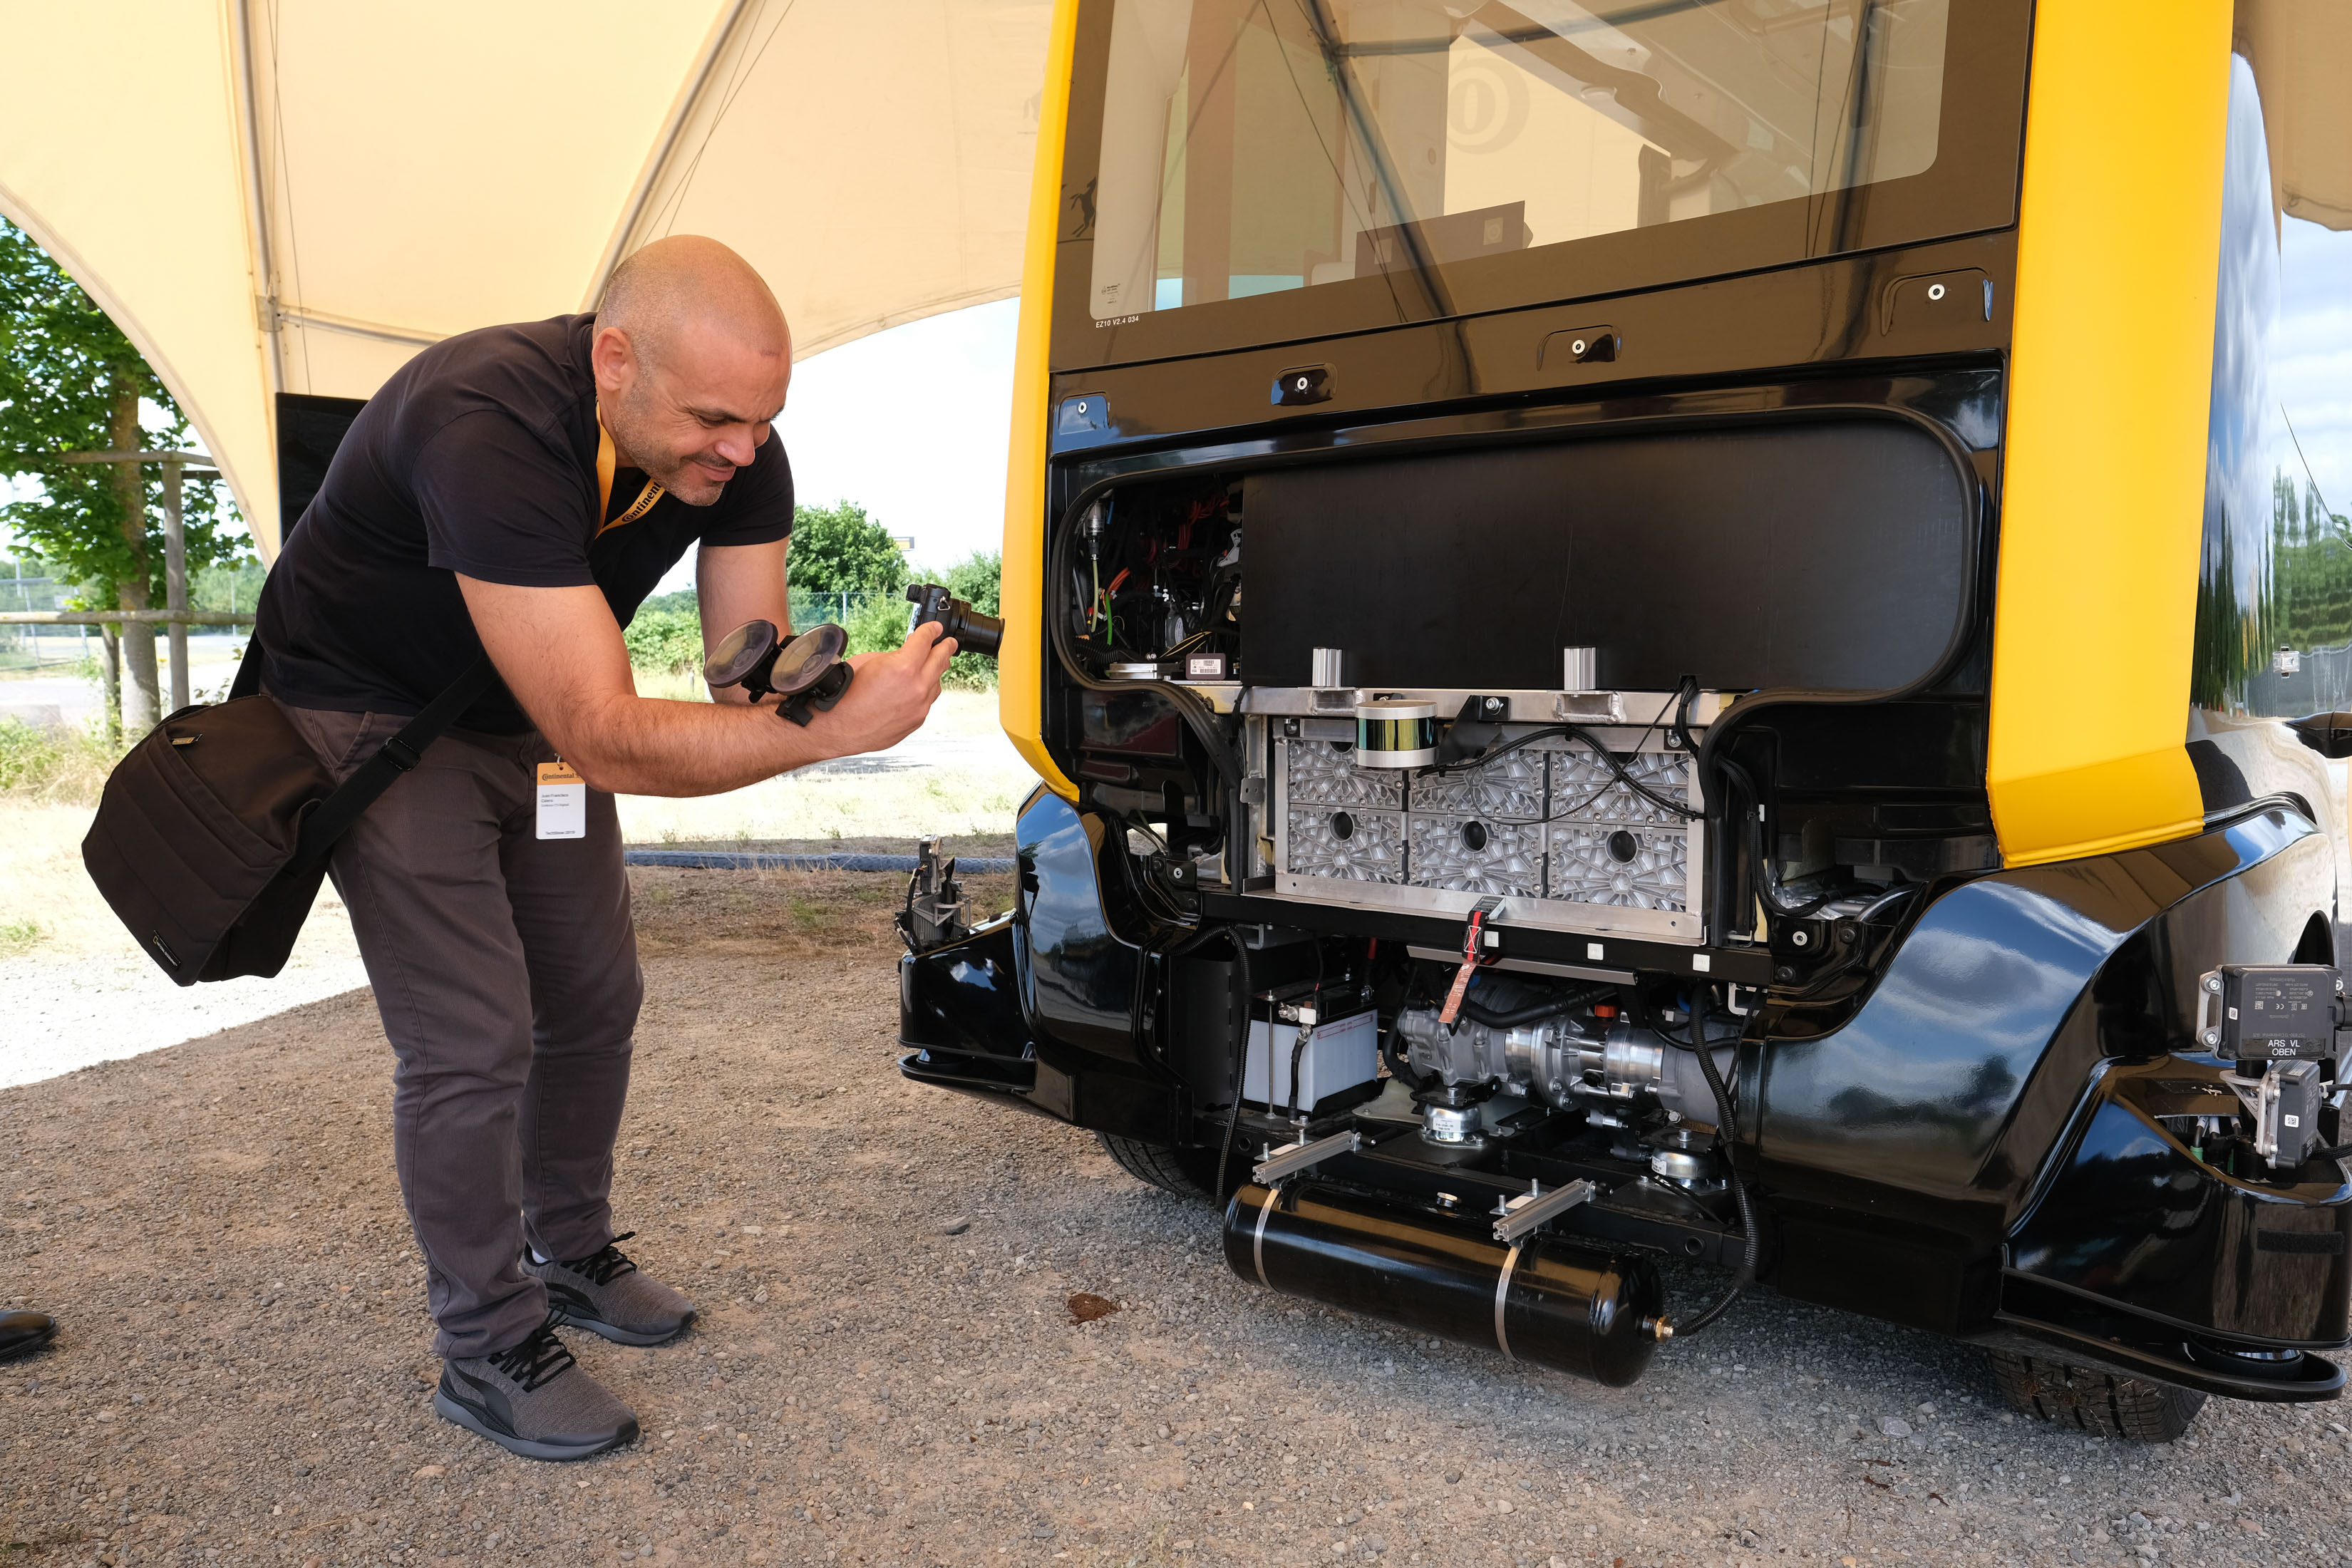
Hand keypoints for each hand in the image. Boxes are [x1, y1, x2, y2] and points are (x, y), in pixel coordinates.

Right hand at [811, 619, 956, 757]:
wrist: (837, 727)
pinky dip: (925, 692)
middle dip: (946, 647)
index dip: (931, 630)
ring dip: (934, 672)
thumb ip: (893, 656)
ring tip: (931, 665)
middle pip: (941, 660)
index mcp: (904, 667)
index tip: (935, 628)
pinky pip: (927, 701)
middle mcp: (917, 687)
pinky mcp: (916, 721)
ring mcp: (919, 706)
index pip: (926, 640)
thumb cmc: (845, 695)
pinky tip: (917, 688)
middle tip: (948, 642)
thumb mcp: (868, 662)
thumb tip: (906, 655)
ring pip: (937, 683)